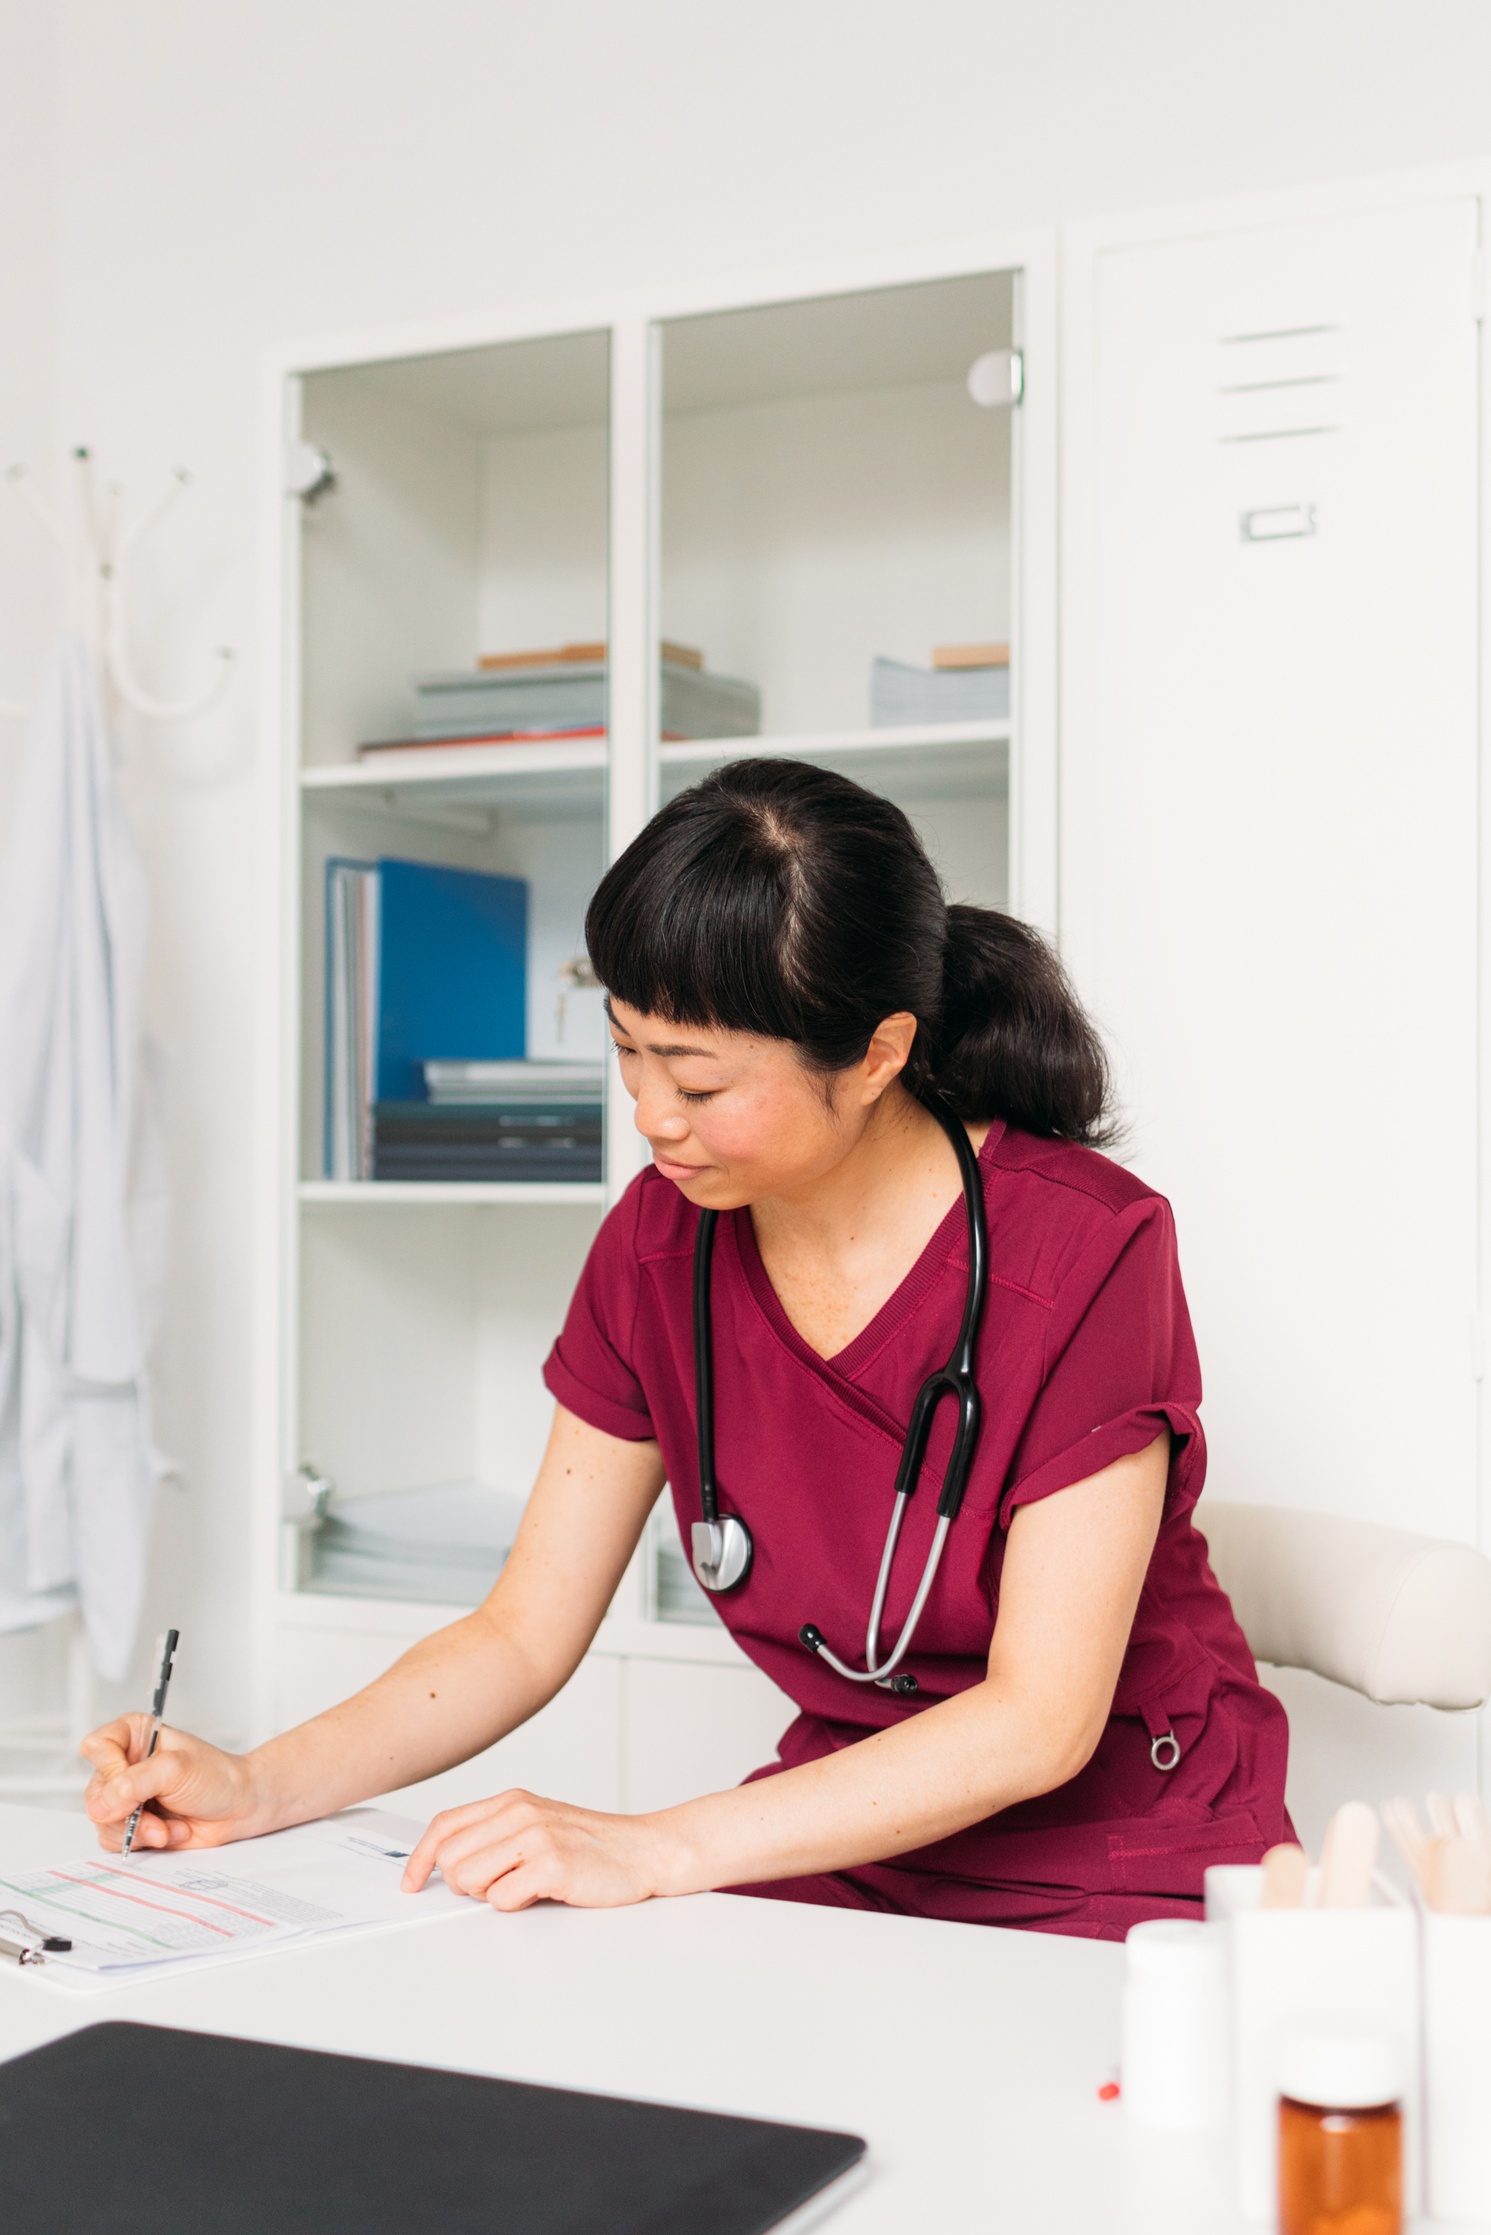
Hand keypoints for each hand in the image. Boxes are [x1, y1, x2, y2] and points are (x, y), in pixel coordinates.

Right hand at [81, 1716, 263, 1852]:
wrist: (238, 1808)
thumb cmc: (216, 1777)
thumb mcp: (175, 1769)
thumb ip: (133, 1784)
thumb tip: (99, 1806)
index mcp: (134, 1736)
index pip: (96, 1747)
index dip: (109, 1768)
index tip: (131, 1782)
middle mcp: (125, 1765)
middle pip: (94, 1791)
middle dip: (126, 1810)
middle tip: (152, 1812)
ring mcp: (126, 1797)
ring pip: (102, 1820)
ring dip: (138, 1830)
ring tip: (166, 1827)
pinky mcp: (131, 1823)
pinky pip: (113, 1839)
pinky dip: (142, 1840)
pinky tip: (169, 1832)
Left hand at [402, 1789, 685, 1911]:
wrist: (645, 1851)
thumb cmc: (592, 1846)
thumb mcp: (539, 1825)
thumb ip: (498, 1835)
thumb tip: (448, 1865)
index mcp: (512, 1801)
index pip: (445, 1824)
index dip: (420, 1857)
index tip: (411, 1882)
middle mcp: (519, 1812)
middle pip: (450, 1857)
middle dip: (461, 1884)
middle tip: (494, 1888)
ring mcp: (536, 1836)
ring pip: (467, 1879)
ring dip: (488, 1895)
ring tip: (520, 1889)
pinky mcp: (552, 1864)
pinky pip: (501, 1899)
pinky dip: (515, 1905)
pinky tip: (541, 1894)